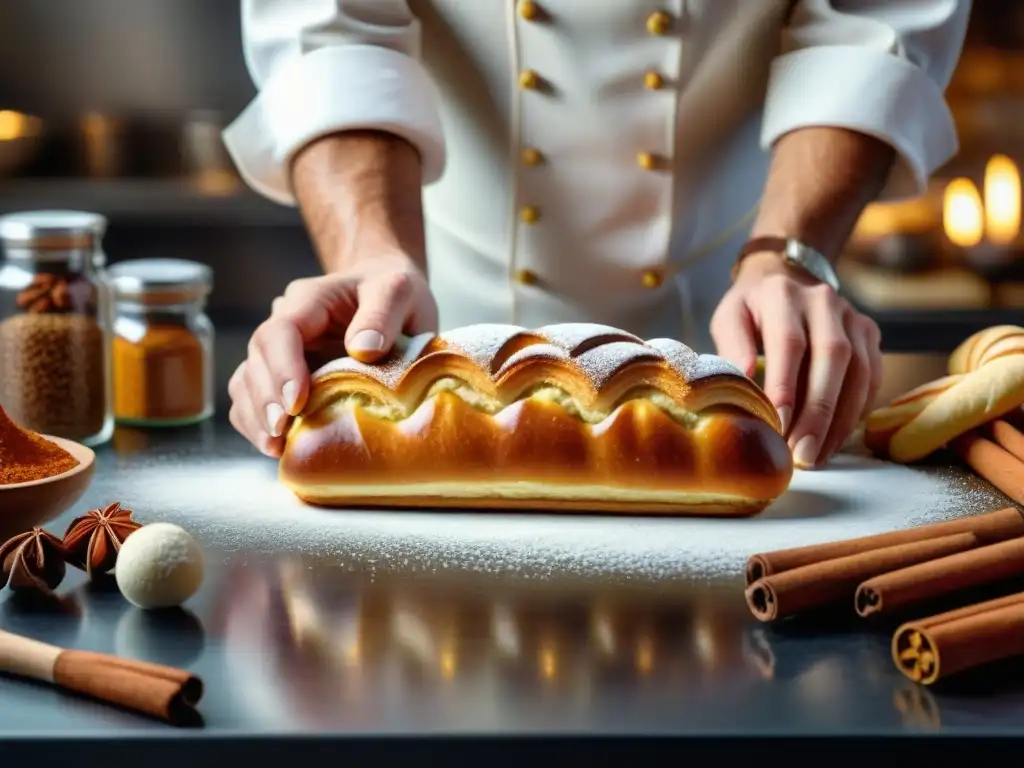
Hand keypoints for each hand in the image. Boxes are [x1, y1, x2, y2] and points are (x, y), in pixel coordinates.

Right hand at [228, 255, 437, 456]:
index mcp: (310, 301)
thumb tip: (362, 350)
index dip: (283, 367)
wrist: (389, 295)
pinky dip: (257, 424)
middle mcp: (286, 324)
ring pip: (247, 381)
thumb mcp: (399, 290)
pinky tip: (276, 447)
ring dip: (256, 416)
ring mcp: (282, 352)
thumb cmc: (393, 291)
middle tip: (281, 432)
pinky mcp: (284, 376)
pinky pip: (254, 400)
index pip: (280, 331)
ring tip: (275, 446)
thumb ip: (382, 315)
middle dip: (265, 399)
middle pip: (257, 359)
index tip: (296, 401)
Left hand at [710, 251, 882, 468]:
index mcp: (783, 295)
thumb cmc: (751, 309)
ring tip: (818, 455)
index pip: (790, 342)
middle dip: (818, 411)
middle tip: (802, 453)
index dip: (786, 385)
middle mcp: (824, 302)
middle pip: (832, 358)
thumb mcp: (729, 318)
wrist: (785, 279)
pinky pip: (871, 377)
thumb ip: (732, 346)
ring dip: (840, 419)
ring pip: (859, 371)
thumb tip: (741, 379)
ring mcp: (853, 317)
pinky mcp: (870, 334)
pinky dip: (856, 411)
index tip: (777, 424)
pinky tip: (835, 439)